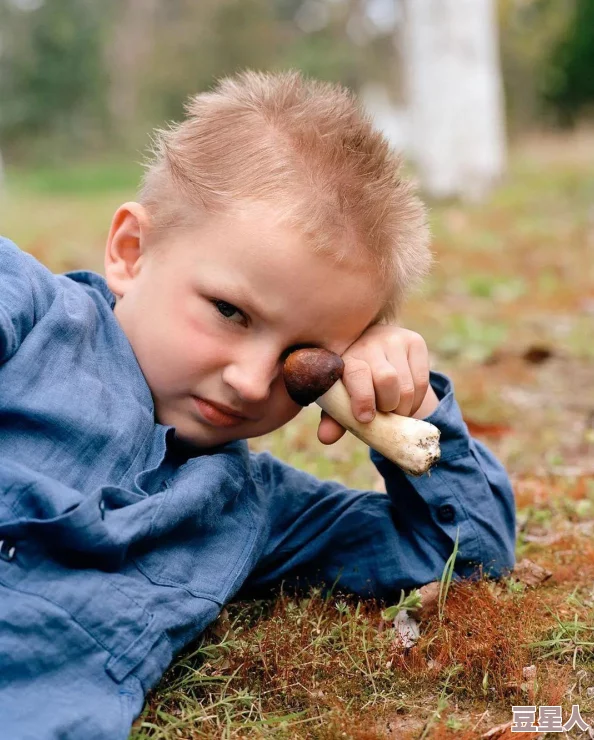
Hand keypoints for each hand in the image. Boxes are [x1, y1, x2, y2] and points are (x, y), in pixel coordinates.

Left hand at [317, 325, 439, 444]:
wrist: (373, 351)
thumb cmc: (352, 382)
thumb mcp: (341, 398)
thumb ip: (334, 417)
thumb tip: (326, 438)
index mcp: (345, 355)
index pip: (358, 374)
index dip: (363, 398)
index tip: (365, 418)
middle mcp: (369, 342)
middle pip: (387, 380)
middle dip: (387, 407)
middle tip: (382, 414)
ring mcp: (394, 339)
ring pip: (407, 386)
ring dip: (403, 409)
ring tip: (394, 410)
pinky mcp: (415, 341)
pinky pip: (422, 382)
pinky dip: (416, 401)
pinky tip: (406, 402)